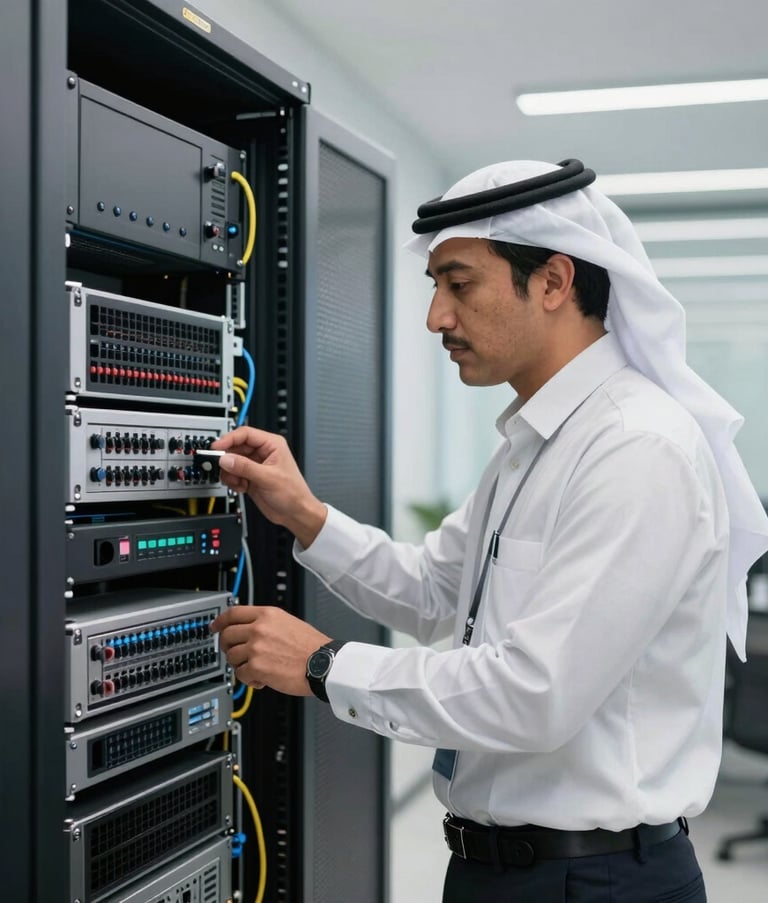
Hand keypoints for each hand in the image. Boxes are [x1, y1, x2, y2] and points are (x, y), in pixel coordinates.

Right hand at [211, 426, 326, 547]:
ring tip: (238, 481)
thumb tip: (226, 459)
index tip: (217, 448)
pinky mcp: (250, 477)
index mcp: (272, 445)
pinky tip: (242, 487)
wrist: (295, 514)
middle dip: (228, 460)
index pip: (245, 434)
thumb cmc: (293, 493)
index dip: (229, 439)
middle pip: (235, 448)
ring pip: (232, 462)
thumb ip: (245, 467)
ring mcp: (255, 465)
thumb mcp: (268, 478)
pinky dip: (233, 481)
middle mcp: (262, 453)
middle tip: (224, 469)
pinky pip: (233, 474)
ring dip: (230, 473)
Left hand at [211, 605, 331, 696]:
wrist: (322, 664)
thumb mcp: (288, 622)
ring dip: (240, 665)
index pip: (233, 613)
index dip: (219, 621)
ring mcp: (256, 647)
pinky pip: (240, 674)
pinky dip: (248, 679)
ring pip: (231, 656)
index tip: (214, 626)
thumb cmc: (311, 647)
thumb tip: (248, 630)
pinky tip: (261, 678)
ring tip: (255, 668)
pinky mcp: (256, 667)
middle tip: (234, 653)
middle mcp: (259, 628)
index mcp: (267, 615)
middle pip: (227, 635)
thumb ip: (266, 623)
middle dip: (227, 646)